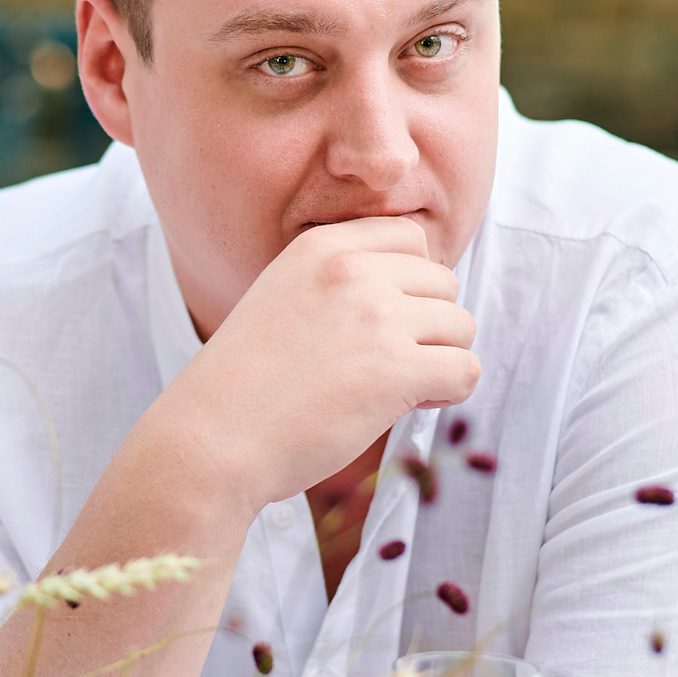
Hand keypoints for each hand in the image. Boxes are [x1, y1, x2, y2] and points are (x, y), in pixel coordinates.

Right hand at [150, 217, 478, 514]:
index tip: (384, 322)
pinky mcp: (396, 370)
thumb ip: (341, 284)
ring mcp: (377, 318)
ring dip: (439, 359)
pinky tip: (409, 405)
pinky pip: (465, 370)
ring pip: (461, 325)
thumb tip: (418, 296)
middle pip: (444, 282)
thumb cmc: (244, 384)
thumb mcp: (282, 298)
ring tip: (395, 388)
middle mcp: (353, 270)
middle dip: (428, 325)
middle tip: (388, 364)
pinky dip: (449, 392)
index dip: (411, 284)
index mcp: (321, 246)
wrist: (212, 438)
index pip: (411, 238)